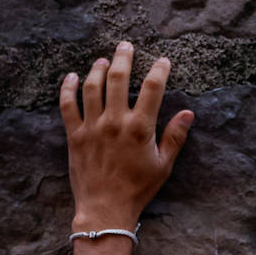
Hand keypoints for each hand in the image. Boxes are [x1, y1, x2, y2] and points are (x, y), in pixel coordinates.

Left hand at [59, 41, 193, 232]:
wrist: (105, 209)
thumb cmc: (138, 189)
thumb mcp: (163, 165)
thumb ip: (175, 136)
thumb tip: (188, 113)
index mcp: (140, 128)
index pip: (152, 88)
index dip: (159, 70)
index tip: (162, 61)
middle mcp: (115, 121)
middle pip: (119, 78)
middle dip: (123, 57)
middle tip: (125, 45)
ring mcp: (92, 126)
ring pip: (92, 86)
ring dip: (98, 68)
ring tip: (103, 59)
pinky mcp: (75, 135)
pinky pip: (68, 105)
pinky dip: (67, 88)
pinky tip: (71, 76)